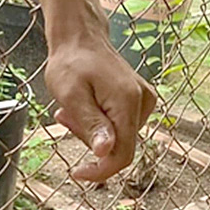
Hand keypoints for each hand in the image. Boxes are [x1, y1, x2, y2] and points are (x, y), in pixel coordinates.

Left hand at [46, 31, 156, 182]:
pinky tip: (86, 106)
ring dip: (92, 131)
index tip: (77, 173)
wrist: (80, 36)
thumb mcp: (71, 95)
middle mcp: (143, 102)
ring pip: (118, 138)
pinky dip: (100, 122)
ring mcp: (144, 100)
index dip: (100, 171)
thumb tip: (105, 153)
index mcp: (128, 102)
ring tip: (72, 108)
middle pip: (119, 147)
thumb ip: (90, 125)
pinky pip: (120, 126)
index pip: (122, 155)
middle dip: (90, 141)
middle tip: (65, 118)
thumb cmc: (71, 62)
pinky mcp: (140, 100)